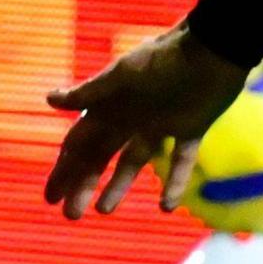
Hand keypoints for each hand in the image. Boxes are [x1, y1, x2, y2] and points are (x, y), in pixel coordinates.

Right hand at [42, 25, 251, 218]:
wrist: (214, 47)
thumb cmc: (165, 59)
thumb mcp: (123, 76)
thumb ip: (90, 93)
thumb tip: (49, 99)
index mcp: (110, 105)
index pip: (79, 144)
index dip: (64, 170)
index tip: (50, 197)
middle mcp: (131, 118)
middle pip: (100, 158)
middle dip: (82, 184)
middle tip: (70, 216)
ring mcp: (160, 124)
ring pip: (133, 162)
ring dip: (118, 186)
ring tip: (104, 211)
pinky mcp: (191, 128)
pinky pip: (180, 161)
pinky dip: (174, 183)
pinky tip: (166, 207)